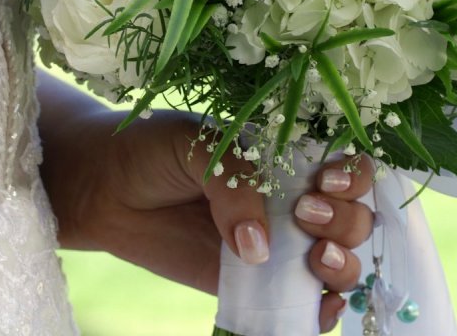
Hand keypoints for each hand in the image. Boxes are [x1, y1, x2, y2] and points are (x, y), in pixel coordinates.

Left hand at [37, 74, 374, 332]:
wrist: (101, 187)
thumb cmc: (152, 150)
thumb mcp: (199, 146)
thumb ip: (236, 185)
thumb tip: (259, 251)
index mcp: (289, 157)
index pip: (347, 169)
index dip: (351, 177)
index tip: (324, 181)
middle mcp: (293, 201)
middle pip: (355, 219)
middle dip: (345, 221)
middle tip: (304, 215)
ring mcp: (276, 246)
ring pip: (341, 263)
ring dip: (344, 265)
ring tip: (314, 259)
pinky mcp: (252, 285)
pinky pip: (302, 303)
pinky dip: (322, 310)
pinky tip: (317, 304)